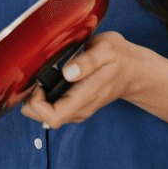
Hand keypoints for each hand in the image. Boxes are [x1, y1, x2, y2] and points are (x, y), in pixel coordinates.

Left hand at [19, 31, 151, 128]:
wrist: (136, 71)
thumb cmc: (121, 59)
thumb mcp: (106, 50)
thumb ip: (86, 61)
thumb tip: (67, 72)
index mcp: (85, 97)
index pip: (53, 117)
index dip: (37, 103)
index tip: (37, 83)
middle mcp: (80, 108)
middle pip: (44, 118)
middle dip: (31, 101)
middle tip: (35, 77)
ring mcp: (78, 108)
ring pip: (46, 115)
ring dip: (37, 98)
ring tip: (42, 76)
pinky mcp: (76, 104)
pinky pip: (53, 108)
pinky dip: (44, 97)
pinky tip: (48, 79)